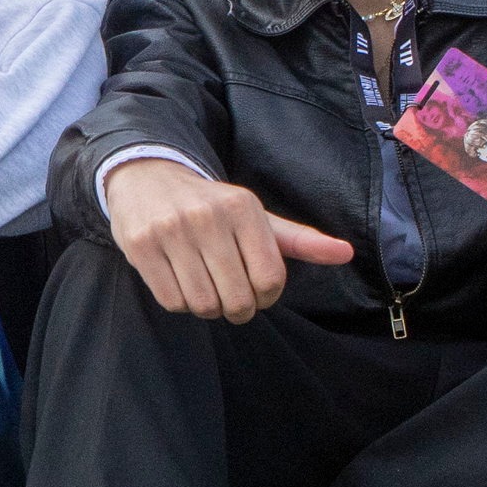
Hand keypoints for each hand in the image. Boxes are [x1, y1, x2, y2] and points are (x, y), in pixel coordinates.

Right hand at [104, 157, 353, 321]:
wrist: (145, 177)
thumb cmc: (209, 206)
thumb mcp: (255, 217)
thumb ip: (298, 239)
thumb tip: (345, 253)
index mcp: (242, 207)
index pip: (270, 279)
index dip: (267, 297)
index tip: (257, 291)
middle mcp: (206, 216)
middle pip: (236, 297)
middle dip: (238, 309)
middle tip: (231, 300)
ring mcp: (170, 231)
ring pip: (203, 303)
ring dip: (208, 308)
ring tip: (205, 290)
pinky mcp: (140, 246)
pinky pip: (171, 300)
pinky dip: (180, 303)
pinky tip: (181, 283)